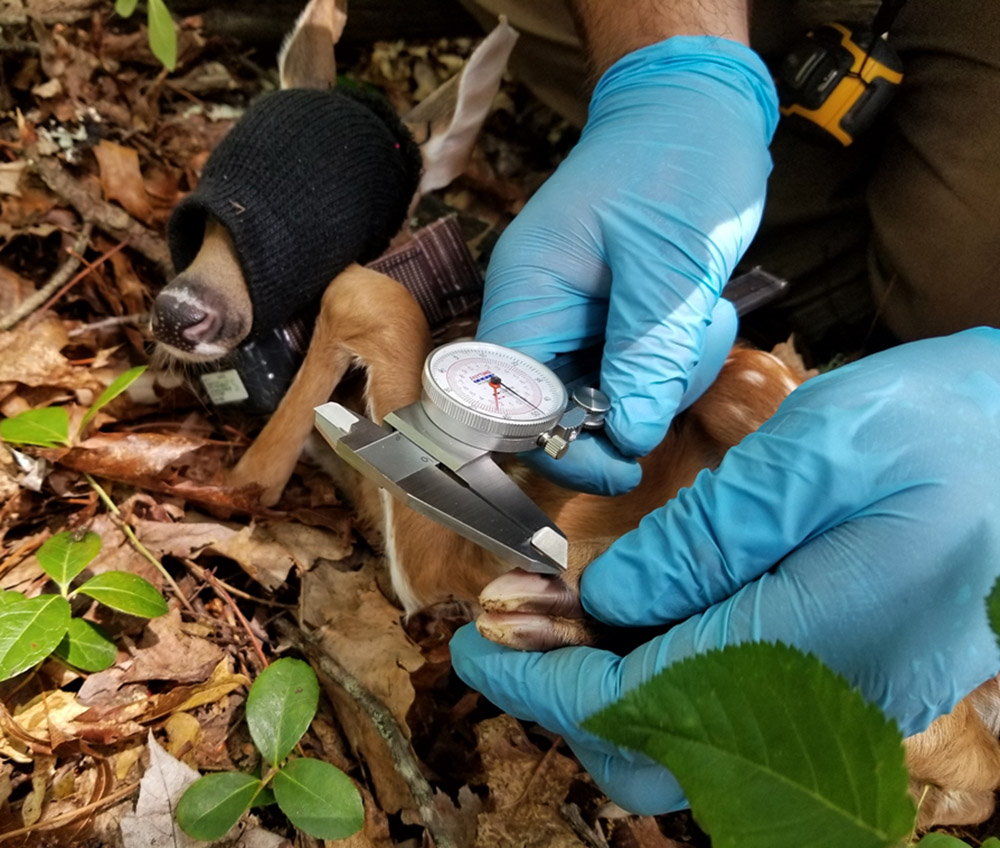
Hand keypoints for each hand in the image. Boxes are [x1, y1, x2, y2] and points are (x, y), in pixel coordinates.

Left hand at [451, 329, 999, 813]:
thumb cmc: (949, 426)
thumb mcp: (817, 451)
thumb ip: (707, 536)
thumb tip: (609, 596)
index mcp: (821, 643)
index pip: (638, 704)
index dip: (543, 683)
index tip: (478, 645)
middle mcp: (837, 705)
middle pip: (660, 754)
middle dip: (564, 697)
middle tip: (513, 629)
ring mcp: (851, 707)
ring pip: (693, 742)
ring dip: (608, 686)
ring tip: (561, 611)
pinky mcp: (854, 685)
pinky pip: (735, 714)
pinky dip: (664, 677)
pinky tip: (639, 613)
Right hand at [476, 36, 778, 493]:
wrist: (694, 109)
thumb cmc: (677, 162)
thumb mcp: (672, 262)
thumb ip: (648, 355)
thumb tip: (630, 440)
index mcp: (528, 291)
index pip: (508, 403)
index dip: (555, 447)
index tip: (623, 463)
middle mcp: (536, 311)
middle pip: (555, 410)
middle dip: (624, 413)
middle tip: (681, 376)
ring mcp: (569, 316)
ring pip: (599, 398)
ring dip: (658, 384)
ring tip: (702, 325)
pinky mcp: (604, 319)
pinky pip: (627, 372)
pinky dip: (667, 365)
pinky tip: (700, 320)